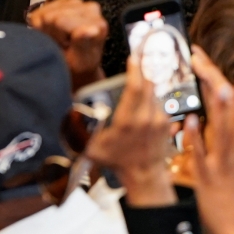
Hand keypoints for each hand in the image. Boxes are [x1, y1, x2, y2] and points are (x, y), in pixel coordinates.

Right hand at [28, 0, 106, 87]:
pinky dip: (43, 23)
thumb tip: (91, 29)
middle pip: (52, 16)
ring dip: (48, 27)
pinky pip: (42, 11)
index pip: (60, 20)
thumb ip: (83, 43)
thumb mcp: (80, 60)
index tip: (67, 46)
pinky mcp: (64, 1)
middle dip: (53, 32)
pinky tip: (54, 31)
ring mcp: (77, 3)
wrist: (76, 65)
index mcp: (98, 23)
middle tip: (63, 44)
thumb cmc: (78, 64)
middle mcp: (90, 9)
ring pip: (46, 13)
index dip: (58, 36)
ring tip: (60, 38)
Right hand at [85, 55, 175, 205]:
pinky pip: (157, 102)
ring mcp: (158, 119)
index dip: (135, 69)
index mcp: (128, 121)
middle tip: (132, 66)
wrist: (145, 176)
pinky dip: (149, 99)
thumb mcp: (93, 148)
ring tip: (133, 89)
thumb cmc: (118, 162)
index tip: (132, 58)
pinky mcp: (166, 122)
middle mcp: (146, 117)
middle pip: (147, 84)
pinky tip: (140, 104)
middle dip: (140, 72)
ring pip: (153, 92)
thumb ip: (79, 131)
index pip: (136, 87)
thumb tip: (68, 115)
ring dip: (144, 87)